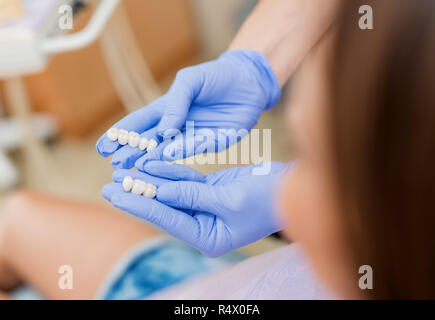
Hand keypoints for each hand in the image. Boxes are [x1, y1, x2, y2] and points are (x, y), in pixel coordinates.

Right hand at [96, 50, 280, 169]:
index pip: (140, 124)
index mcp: (168, 110)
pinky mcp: (215, 142)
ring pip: (170, 150)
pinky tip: (166, 156)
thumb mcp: (189, 81)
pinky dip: (181, 152)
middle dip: (133, 153)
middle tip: (116, 164)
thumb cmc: (215, 76)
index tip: (103, 147)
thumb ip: (175, 103)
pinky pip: (197, 148)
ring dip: (153, 158)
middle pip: (150, 142)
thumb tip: (163, 131)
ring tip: (135, 166)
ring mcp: (195, 136)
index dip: (121, 135)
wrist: (248, 80)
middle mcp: (178, 126)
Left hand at [102, 161, 288, 256]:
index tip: (113, 193)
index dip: (138, 204)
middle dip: (136, 194)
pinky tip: (150, 163)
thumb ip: (193, 195)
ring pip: (170, 192)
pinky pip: (184, 181)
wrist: (291, 188)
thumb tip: (159, 190)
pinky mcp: (210, 191)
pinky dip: (168, 171)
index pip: (166, 217)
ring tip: (123, 170)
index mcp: (208, 237)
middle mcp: (203, 225)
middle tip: (109, 184)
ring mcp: (205, 207)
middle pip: (163, 207)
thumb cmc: (268, 200)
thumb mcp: (230, 199)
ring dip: (149, 180)